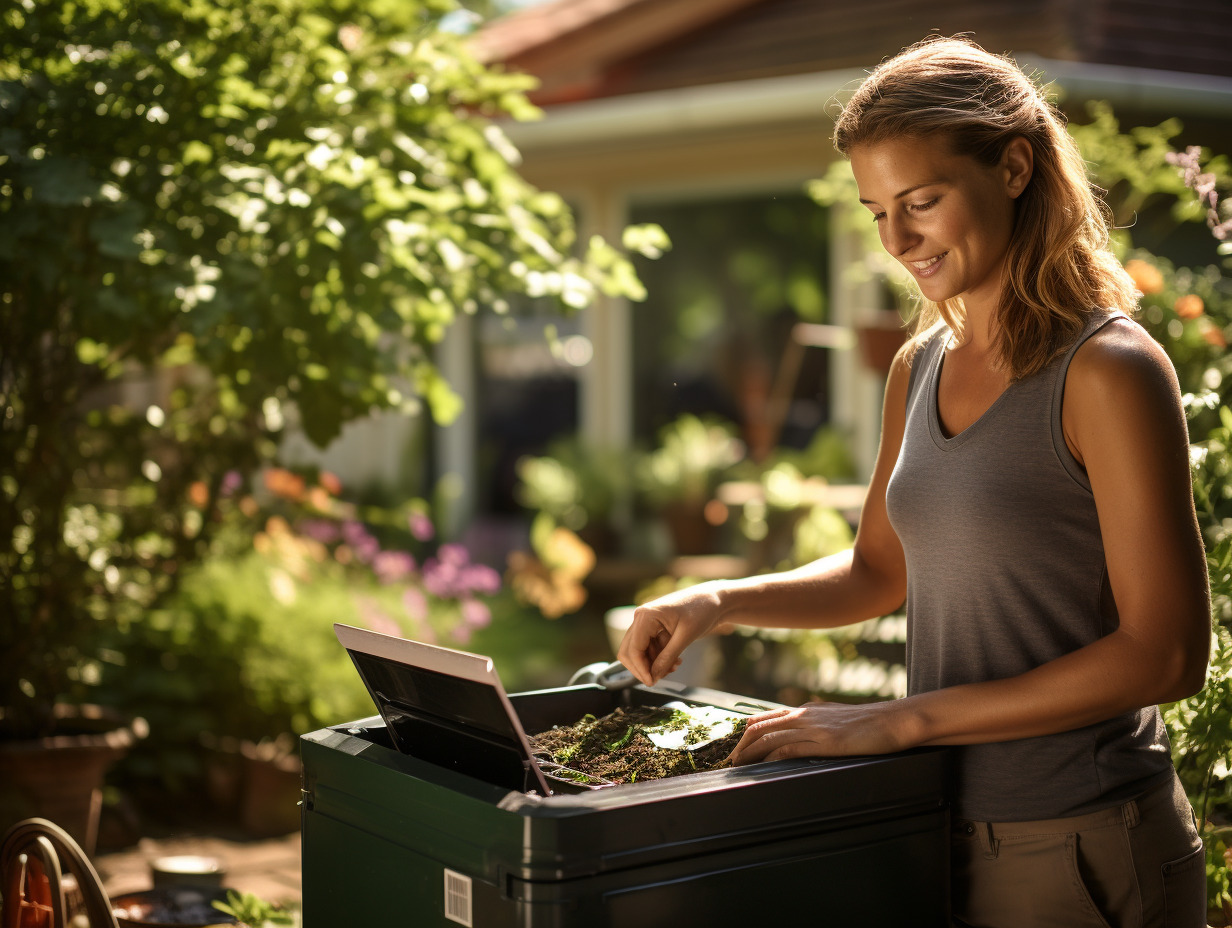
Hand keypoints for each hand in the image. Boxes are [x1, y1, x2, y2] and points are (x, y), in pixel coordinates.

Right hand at [616, 581, 731, 685]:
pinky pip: (648, 649)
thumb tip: (653, 677)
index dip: (640, 669)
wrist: (713, 600)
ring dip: (653, 664)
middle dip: (644, 668)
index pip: (633, 649)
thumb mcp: (686, 637)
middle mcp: (641, 618)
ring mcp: (646, 624)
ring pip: (639, 652)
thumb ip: (667, 657)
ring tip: (675, 667)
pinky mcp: (653, 629)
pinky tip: (675, 661)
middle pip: (629, 651)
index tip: (652, 682)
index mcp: (646, 616)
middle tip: (661, 678)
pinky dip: (658, 658)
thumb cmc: (702, 610)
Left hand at [728, 700, 912, 764]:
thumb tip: (799, 738)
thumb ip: (815, 726)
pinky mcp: (824, 742)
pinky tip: (762, 767)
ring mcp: (813, 728)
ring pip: (769, 737)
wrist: (893, 721)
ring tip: (737, 767)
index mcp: (805, 711)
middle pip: (759, 727)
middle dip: (740, 746)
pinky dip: (770, 757)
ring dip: (749, 753)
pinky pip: (789, 748)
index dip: (746, 734)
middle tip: (729, 762)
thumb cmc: (868, 724)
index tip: (735, 749)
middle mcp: (804, 716)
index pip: (765, 719)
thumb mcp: (834, 721)